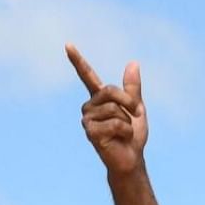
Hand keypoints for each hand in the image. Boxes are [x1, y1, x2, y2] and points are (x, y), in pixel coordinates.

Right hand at [66, 43, 146, 173]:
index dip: (78, 60)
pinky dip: (125, 131)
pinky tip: (121, 139)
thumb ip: (132, 88)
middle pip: (110, 90)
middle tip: (136, 115)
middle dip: (128, 102)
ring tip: (125, 133)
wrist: (131, 159)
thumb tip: (133, 63)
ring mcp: (88, 120)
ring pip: (113, 108)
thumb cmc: (132, 136)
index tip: (68, 45)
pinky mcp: (91, 133)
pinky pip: (114, 123)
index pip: (87, 76)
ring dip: (127, 121)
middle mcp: (90, 107)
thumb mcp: (136, 108)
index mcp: (99, 99)